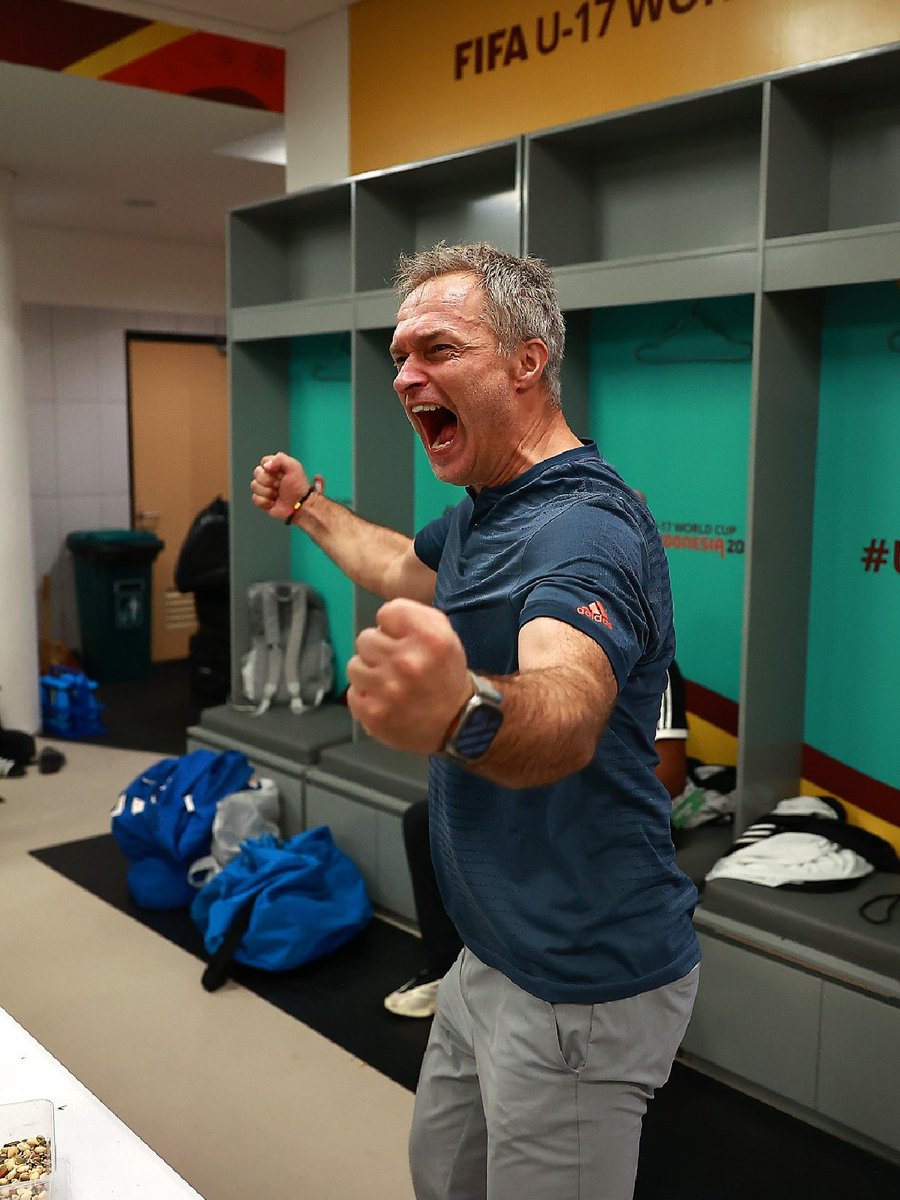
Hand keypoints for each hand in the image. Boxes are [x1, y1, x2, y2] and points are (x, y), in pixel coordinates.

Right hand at [250, 452, 321, 521]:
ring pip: (254, 485)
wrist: (300, 506)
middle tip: (280, 485)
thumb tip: (266, 465)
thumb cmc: (299, 487)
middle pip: (257, 473)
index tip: (281, 474)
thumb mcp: (294, 467)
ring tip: (278, 494)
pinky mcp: (262, 501)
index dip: (270, 468)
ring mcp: (264, 489)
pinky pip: (255, 498)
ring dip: (268, 492)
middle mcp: (269, 476)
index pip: (264, 461)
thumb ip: (280, 459)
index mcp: (276, 467)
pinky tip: (274, 502)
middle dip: (269, 480)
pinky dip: (265, 502)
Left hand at [346, 598, 471, 754]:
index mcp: (429, 638)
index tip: (403, 638)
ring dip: (370, 673)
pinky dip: (366, 696)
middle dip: (379, 650)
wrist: (456, 722)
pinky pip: (352, 692)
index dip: (393, 625)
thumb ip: (413, 614)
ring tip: (389, 683)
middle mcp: (407, 661)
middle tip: (397, 665)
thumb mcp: (444, 634)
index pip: (387, 612)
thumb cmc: (445, 674)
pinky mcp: (373, 713)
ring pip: (355, 665)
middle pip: (366, 638)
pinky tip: (384, 700)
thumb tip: (382, 618)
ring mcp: (387, 689)